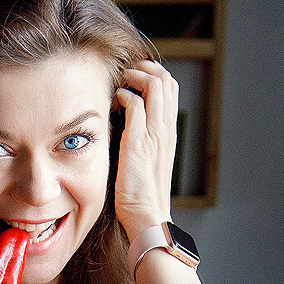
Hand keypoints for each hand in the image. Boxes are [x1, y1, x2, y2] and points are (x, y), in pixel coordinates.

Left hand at [112, 60, 178, 243]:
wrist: (147, 216)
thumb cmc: (142, 196)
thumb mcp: (148, 163)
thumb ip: (143, 142)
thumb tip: (127, 127)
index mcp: (169, 133)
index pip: (170, 88)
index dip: (153, 74)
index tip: (135, 77)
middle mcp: (166, 129)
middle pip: (165, 79)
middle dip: (144, 68)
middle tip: (126, 73)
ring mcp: (155, 134)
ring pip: (154, 84)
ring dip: (134, 77)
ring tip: (120, 84)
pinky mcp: (139, 142)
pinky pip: (135, 103)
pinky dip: (123, 95)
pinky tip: (113, 104)